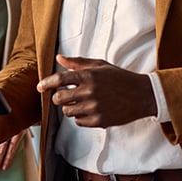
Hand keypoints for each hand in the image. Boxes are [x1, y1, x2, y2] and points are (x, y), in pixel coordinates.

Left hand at [36, 55, 156, 127]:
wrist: (142, 95)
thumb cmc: (120, 78)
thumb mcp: (100, 65)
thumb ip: (78, 62)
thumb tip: (59, 58)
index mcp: (89, 75)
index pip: (60, 79)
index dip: (46, 83)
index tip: (39, 87)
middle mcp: (90, 91)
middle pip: (59, 98)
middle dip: (58, 97)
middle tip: (65, 95)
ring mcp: (94, 107)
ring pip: (68, 112)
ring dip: (70, 108)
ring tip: (81, 102)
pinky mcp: (99, 121)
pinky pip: (79, 122)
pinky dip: (80, 118)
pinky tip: (90, 110)